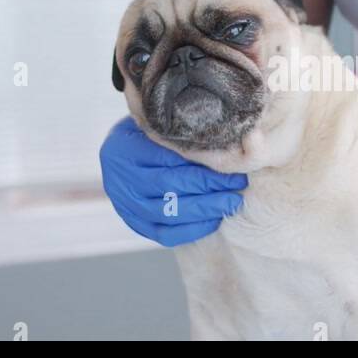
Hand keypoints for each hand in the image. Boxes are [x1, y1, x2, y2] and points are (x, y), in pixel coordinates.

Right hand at [99, 117, 246, 246]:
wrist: (120, 153)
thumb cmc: (147, 134)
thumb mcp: (156, 124)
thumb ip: (178, 133)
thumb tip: (223, 142)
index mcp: (125, 148)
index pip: (167, 158)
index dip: (202, 163)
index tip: (231, 162)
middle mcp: (120, 179)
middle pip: (169, 186)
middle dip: (208, 186)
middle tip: (237, 183)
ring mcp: (125, 204)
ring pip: (168, 212)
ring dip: (205, 209)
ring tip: (231, 202)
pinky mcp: (134, 223)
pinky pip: (164, 234)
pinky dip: (191, 230)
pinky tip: (214, 220)